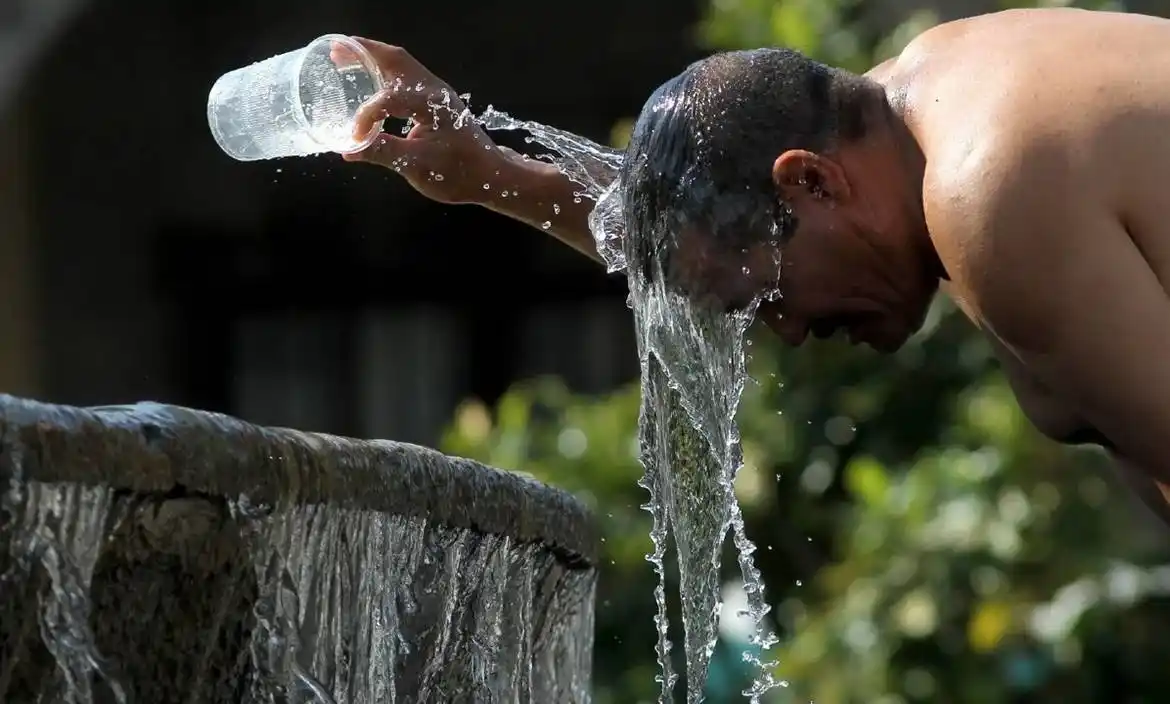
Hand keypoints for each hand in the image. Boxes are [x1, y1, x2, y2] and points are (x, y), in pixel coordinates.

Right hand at [337, 37, 502, 204]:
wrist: (489, 175)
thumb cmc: (458, 172)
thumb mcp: (418, 166)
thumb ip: (382, 153)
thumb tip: (349, 150)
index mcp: (430, 104)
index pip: (389, 98)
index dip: (367, 115)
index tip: (355, 138)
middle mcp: (434, 90)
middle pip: (395, 59)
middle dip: (363, 53)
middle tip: (334, 52)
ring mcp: (436, 93)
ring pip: (401, 64)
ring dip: (373, 58)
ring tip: (344, 58)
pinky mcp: (435, 101)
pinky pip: (405, 76)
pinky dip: (384, 72)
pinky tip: (369, 80)